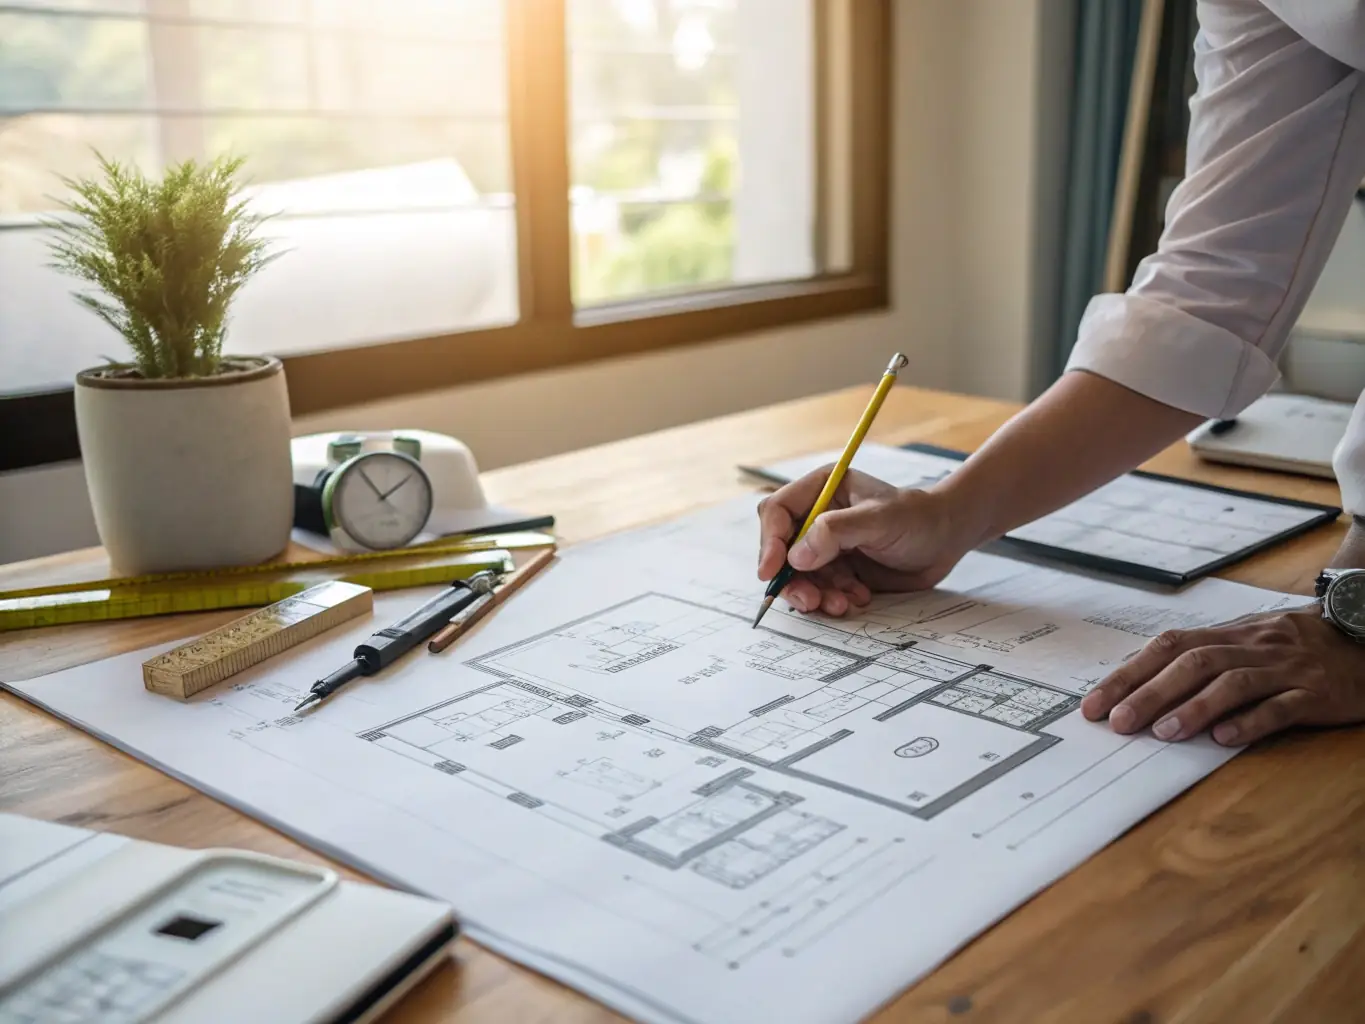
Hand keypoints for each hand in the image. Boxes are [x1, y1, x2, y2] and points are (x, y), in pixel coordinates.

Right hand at [755, 465, 967, 615]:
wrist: (945, 540)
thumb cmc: (917, 518)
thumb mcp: (879, 519)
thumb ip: (836, 532)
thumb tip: (796, 556)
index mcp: (820, 490)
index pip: (776, 512)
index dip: (770, 541)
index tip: (772, 570)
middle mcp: (815, 517)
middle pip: (781, 550)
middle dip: (792, 578)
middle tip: (809, 600)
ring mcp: (824, 545)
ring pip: (798, 575)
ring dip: (814, 594)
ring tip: (842, 604)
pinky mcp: (836, 570)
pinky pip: (819, 589)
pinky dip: (832, 599)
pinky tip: (858, 598)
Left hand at [1080, 606, 1364, 745]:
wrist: (1362, 638)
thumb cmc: (1290, 647)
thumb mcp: (1243, 644)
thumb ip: (1199, 660)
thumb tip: (1139, 686)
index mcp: (1227, 634)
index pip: (1166, 648)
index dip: (1128, 675)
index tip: (1094, 704)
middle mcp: (1251, 646)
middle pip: (1193, 663)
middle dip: (1149, 693)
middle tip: (1118, 723)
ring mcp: (1285, 668)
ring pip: (1233, 682)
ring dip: (1193, 708)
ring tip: (1162, 733)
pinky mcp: (1316, 694)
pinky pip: (1281, 707)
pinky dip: (1250, 722)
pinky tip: (1225, 739)